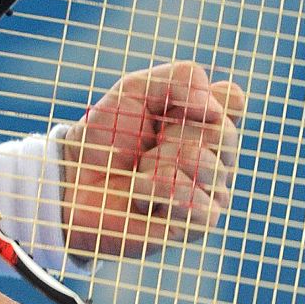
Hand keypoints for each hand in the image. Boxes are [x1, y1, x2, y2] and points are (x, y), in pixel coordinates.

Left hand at [56, 61, 244, 258]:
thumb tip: (217, 107)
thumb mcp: (135, 90)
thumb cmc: (105, 136)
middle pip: (223, 132)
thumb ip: (181, 79)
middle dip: (173, 133)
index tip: (161, 110)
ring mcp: (211, 191)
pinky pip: (196, 200)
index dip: (193, 100)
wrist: (72, 178)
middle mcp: (219, 156)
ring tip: (141, 171)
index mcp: (208, 123)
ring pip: (209, 165)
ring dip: (161, 162)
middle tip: (148, 145)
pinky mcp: (197, 223)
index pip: (232, 101)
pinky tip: (139, 192)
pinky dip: (158, 189)